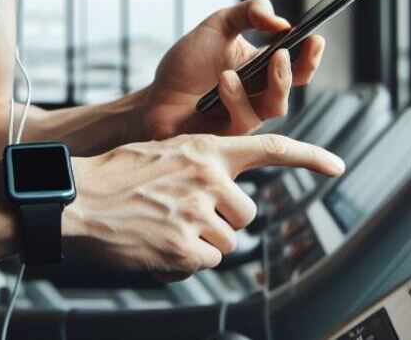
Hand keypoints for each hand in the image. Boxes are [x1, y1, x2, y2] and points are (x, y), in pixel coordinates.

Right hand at [64, 133, 344, 279]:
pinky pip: (206, 263)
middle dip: (221, 220)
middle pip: (245, 214)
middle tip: (181, 213)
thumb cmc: (112, 177)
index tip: (336, 165)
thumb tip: (225, 186)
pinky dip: (186, 261)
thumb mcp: (162, 151)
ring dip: (201, 242)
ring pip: (226, 242)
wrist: (74, 201)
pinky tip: (158, 244)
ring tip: (163, 226)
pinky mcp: (183, 248)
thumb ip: (199, 163)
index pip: (269, 148)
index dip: (308, 156)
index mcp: (204, 148)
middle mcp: (207, 178)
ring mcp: (196, 213)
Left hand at [135, 0, 325, 140]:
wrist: (154, 96)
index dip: (310, 55)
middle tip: (283, 53)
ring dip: (264, 86)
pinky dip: (236, 98)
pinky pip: (243, 122)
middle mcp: (259, 96)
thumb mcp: (218, 25)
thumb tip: (280, 20)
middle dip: (294, 71)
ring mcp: (245, 118)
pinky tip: (222, 81)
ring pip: (273, 108)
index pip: (298, 66)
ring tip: (236, 68)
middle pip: (290, 88)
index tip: (315, 37)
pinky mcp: (228, 137)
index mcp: (262, 70)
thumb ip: (249, 12)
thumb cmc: (187, 64)